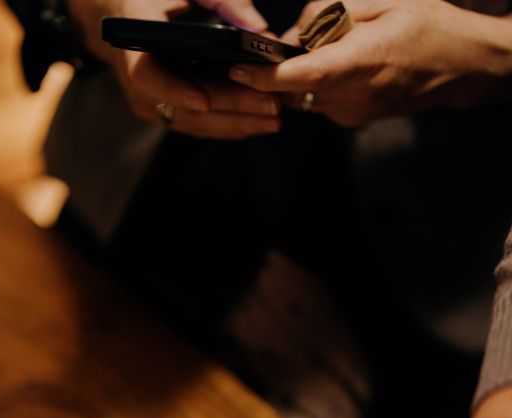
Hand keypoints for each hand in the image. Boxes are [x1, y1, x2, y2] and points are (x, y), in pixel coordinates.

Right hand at [68, 0, 280, 137]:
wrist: (124, 16)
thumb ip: (222, 1)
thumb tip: (259, 29)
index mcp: (134, 41)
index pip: (147, 74)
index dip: (175, 90)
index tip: (202, 101)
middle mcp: (137, 79)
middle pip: (185, 105)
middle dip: (232, 108)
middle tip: (270, 106)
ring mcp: (148, 101)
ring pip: (193, 122)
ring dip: (236, 123)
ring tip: (272, 119)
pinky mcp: (162, 112)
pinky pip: (195, 125)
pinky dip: (226, 126)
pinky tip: (255, 123)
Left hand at [229, 0, 511, 126]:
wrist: (462, 66)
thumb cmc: (428, 25)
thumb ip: (333, 14)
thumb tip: (295, 34)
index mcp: (360, 62)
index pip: (301, 76)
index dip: (265, 76)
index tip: (237, 70)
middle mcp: (352, 97)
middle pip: (296, 86)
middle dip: (287, 64)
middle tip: (312, 36)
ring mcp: (352, 114)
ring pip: (306, 95)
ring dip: (306, 73)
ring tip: (339, 46)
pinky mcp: (353, 120)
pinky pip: (322, 100)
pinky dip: (321, 82)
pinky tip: (347, 62)